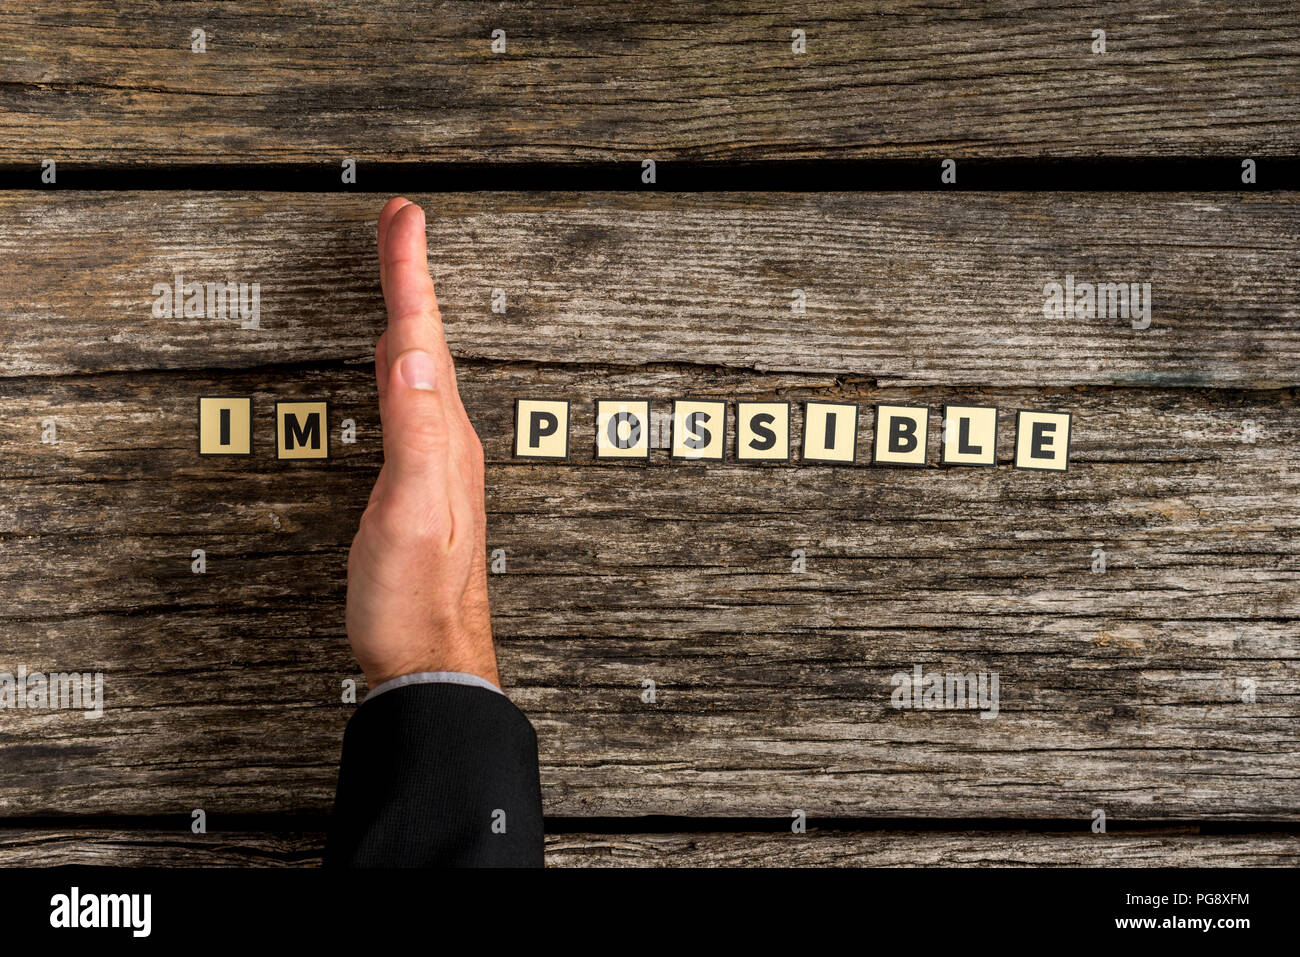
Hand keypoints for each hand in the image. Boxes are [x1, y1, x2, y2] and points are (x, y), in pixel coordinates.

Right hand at [345, 197, 497, 689]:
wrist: (430, 660)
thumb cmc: (416, 599)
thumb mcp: (409, 512)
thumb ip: (415, 434)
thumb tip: (411, 354)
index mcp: (443, 438)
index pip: (422, 339)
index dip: (411, 276)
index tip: (404, 219)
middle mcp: (449, 443)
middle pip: (427, 342)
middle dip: (412, 278)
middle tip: (402, 226)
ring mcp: (438, 464)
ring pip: (422, 370)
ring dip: (412, 317)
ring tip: (402, 278)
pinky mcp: (422, 486)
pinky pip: (414, 404)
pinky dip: (402, 368)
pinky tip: (398, 370)